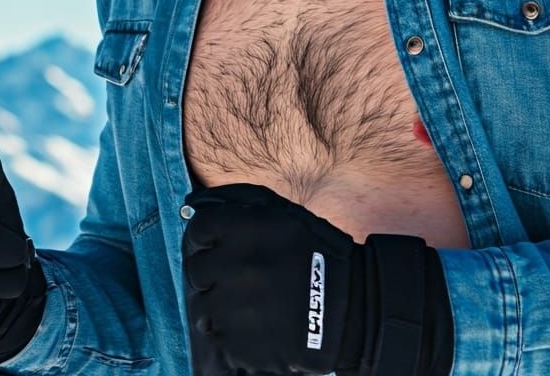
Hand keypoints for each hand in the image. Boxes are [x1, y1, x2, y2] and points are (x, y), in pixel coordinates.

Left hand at [181, 183, 452, 375]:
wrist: (352, 307)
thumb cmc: (319, 256)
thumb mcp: (286, 218)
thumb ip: (245, 210)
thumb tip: (199, 206)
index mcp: (248, 230)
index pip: (200, 229)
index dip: (204, 238)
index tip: (213, 246)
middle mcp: (236, 265)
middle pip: (197, 270)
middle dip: (211, 275)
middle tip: (233, 280)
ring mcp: (235, 307)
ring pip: (202, 307)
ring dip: (217, 306)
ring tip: (243, 307)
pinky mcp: (240, 343)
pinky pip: (217, 337)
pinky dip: (230, 334)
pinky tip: (252, 327)